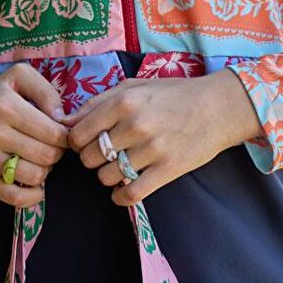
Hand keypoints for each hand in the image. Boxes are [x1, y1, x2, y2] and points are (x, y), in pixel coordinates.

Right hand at [0, 64, 70, 206]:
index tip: (61, 134)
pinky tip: (36, 186)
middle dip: (57, 153)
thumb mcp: (17, 77)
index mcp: (5, 106)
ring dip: (45, 170)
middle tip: (51, 146)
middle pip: (47, 155)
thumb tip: (62, 119)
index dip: (66, 136)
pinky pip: (16, 197)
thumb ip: (46, 90)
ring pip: (36, 176)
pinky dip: (33, 195)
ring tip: (38, 158)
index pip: (54, 133)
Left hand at [60, 68, 262, 206]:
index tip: (88, 143)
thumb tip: (64, 122)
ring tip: (120, 166)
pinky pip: (131, 193)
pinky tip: (123, 190)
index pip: (78, 134)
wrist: (218, 107)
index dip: (77, 142)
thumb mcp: (134, 86)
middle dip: (92, 159)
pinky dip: (121, 196)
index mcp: (123, 101)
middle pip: (90, 158)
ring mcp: (151, 149)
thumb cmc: (174, 94)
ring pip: (107, 177)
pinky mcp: (168, 170)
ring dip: (108, 176)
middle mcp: (134, 125)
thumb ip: (98, 102)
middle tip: (106, 155)